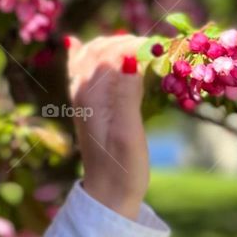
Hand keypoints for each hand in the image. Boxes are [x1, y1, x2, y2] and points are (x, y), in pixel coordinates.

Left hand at [65, 32, 150, 219]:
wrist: (108, 194)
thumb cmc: (122, 166)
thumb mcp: (128, 131)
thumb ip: (127, 92)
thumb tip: (130, 57)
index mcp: (89, 93)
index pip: (109, 52)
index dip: (134, 45)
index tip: (160, 47)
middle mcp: (81, 90)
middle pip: (99, 49)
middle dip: (125, 41)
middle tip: (155, 46)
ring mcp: (82, 97)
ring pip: (91, 56)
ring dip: (113, 45)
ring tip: (139, 46)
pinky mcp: (89, 106)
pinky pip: (82, 70)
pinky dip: (89, 55)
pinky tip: (76, 44)